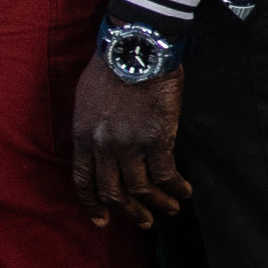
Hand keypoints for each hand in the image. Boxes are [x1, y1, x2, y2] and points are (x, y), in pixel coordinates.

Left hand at [69, 52, 192, 226]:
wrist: (136, 45)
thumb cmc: (112, 63)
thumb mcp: (86, 97)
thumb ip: (91, 126)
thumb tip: (99, 145)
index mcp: (82, 135)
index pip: (83, 181)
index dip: (92, 205)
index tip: (101, 221)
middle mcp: (103, 146)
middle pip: (113, 192)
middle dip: (129, 212)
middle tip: (143, 221)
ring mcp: (129, 145)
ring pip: (141, 189)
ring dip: (157, 204)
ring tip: (170, 209)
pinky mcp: (157, 139)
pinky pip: (166, 174)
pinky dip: (176, 187)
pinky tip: (184, 190)